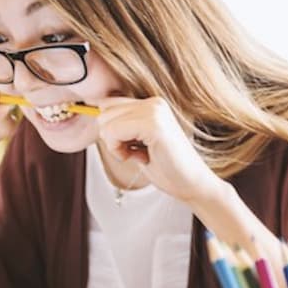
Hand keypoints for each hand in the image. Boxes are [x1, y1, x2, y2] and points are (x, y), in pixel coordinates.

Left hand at [95, 96, 224, 203]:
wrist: (192, 185)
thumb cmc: (166, 168)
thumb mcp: (138, 142)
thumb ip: (122, 126)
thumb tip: (95, 113)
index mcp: (151, 104)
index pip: (109, 104)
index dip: (110, 129)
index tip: (129, 146)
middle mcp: (153, 102)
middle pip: (104, 112)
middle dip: (112, 138)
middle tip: (136, 152)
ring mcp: (154, 111)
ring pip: (106, 122)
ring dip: (116, 146)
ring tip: (140, 154)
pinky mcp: (153, 124)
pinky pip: (113, 132)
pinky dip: (119, 151)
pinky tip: (140, 157)